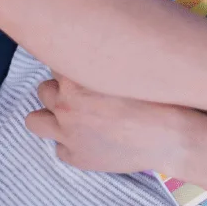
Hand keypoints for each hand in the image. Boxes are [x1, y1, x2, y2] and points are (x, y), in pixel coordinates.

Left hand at [25, 74, 204, 174]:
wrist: (171, 134)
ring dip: (51, 114)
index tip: (79, 63)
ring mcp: (67, 133)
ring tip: (73, 113)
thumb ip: (100, 58)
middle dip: (59, 88)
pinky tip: (91, 136)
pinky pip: (58, 147)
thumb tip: (89, 48)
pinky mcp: (75, 157)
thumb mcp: (126, 65)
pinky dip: (70, 142)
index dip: (70, 62)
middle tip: (81, 89)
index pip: (54, 59)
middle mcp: (64, 103)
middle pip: (43, 88)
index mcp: (75, 77)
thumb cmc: (155, 94)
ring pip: (35, 120)